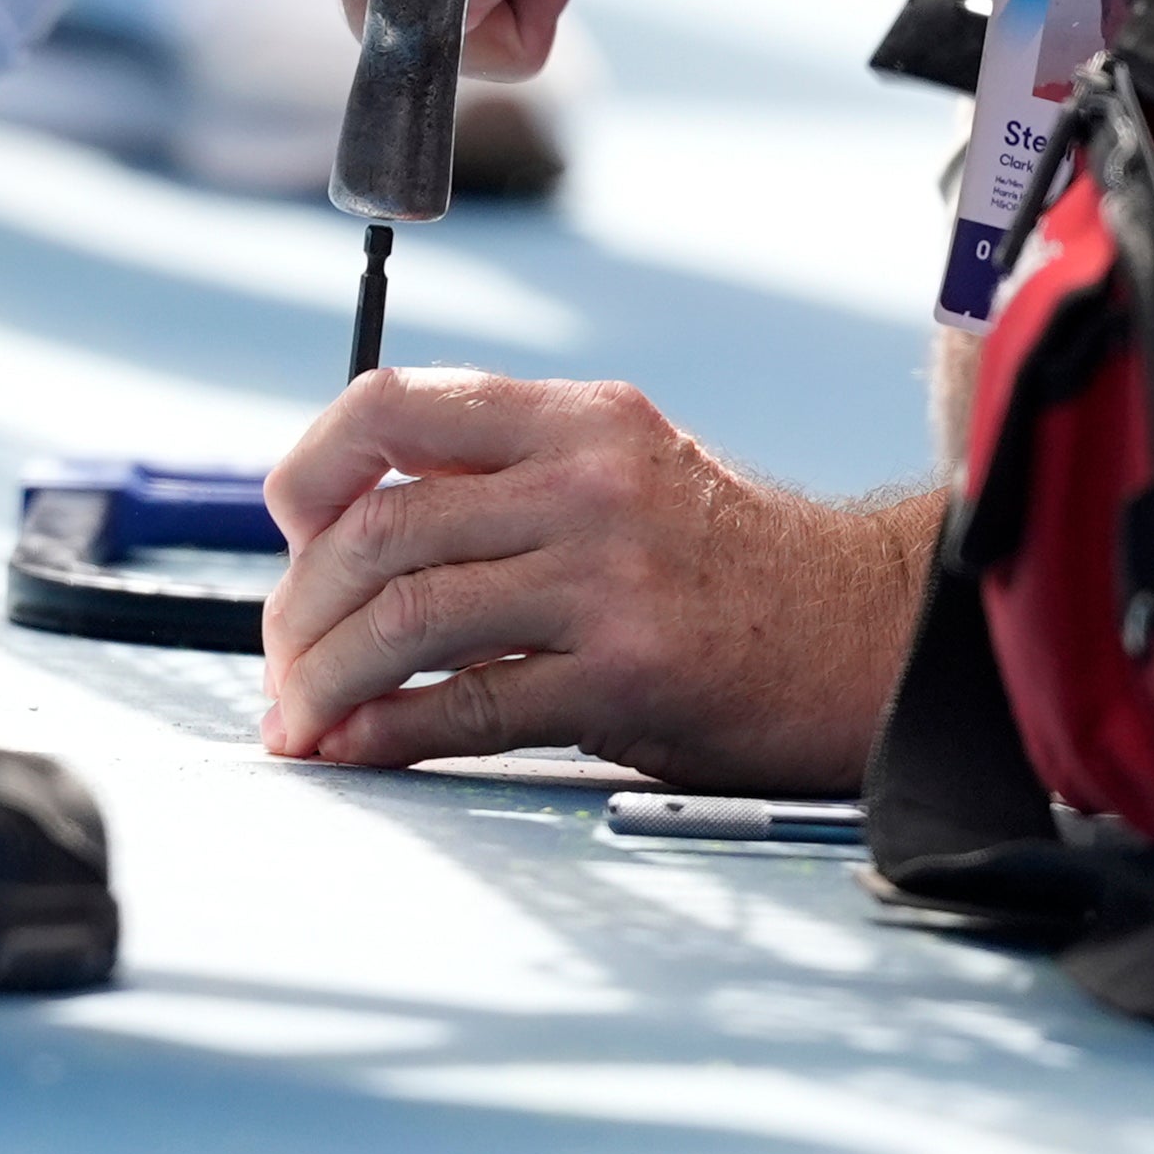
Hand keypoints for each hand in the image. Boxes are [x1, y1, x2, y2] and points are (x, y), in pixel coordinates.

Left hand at [257, 368, 939, 794]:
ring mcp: (610, 578)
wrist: (871, 635)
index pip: (391, 404)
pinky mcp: (631, 675)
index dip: (311, 468)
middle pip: (380, 528)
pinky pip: (469, 704)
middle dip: (299, 606)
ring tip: (299, 720)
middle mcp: (589, 482)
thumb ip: (508, 479)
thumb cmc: (730, 569)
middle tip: (282, 658)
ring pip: (406, 618)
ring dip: (325, 678)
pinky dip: (388, 733)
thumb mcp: (628, 473)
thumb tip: (346, 530)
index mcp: (578, 418)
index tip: (287, 528)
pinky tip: (355, 749)